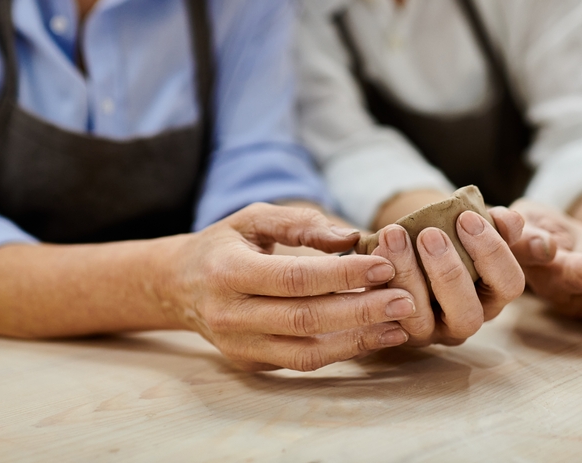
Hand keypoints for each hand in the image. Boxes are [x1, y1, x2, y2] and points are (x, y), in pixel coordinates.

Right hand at [173, 203, 415, 370]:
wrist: (178, 285)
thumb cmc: (224, 244)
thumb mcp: (253, 218)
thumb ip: (299, 223)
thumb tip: (350, 237)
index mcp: (228, 271)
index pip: (294, 277)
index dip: (342, 273)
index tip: (383, 264)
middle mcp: (231, 314)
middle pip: (305, 319)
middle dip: (360, 310)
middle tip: (403, 299)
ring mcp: (240, 345)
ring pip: (306, 351)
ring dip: (357, 339)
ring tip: (398, 325)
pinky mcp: (251, 363)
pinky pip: (301, 362)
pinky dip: (341, 352)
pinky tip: (373, 338)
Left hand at [369, 207, 525, 346]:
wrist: (411, 248)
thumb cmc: (454, 240)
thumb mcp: (478, 230)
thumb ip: (498, 224)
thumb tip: (510, 220)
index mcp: (492, 296)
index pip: (508, 285)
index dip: (492, 252)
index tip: (466, 217)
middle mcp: (464, 321)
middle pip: (467, 315)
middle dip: (448, 273)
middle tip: (429, 233)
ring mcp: (428, 331)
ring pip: (420, 319)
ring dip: (407, 276)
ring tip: (393, 235)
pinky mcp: (394, 329)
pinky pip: (385, 316)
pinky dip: (378, 285)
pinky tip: (373, 252)